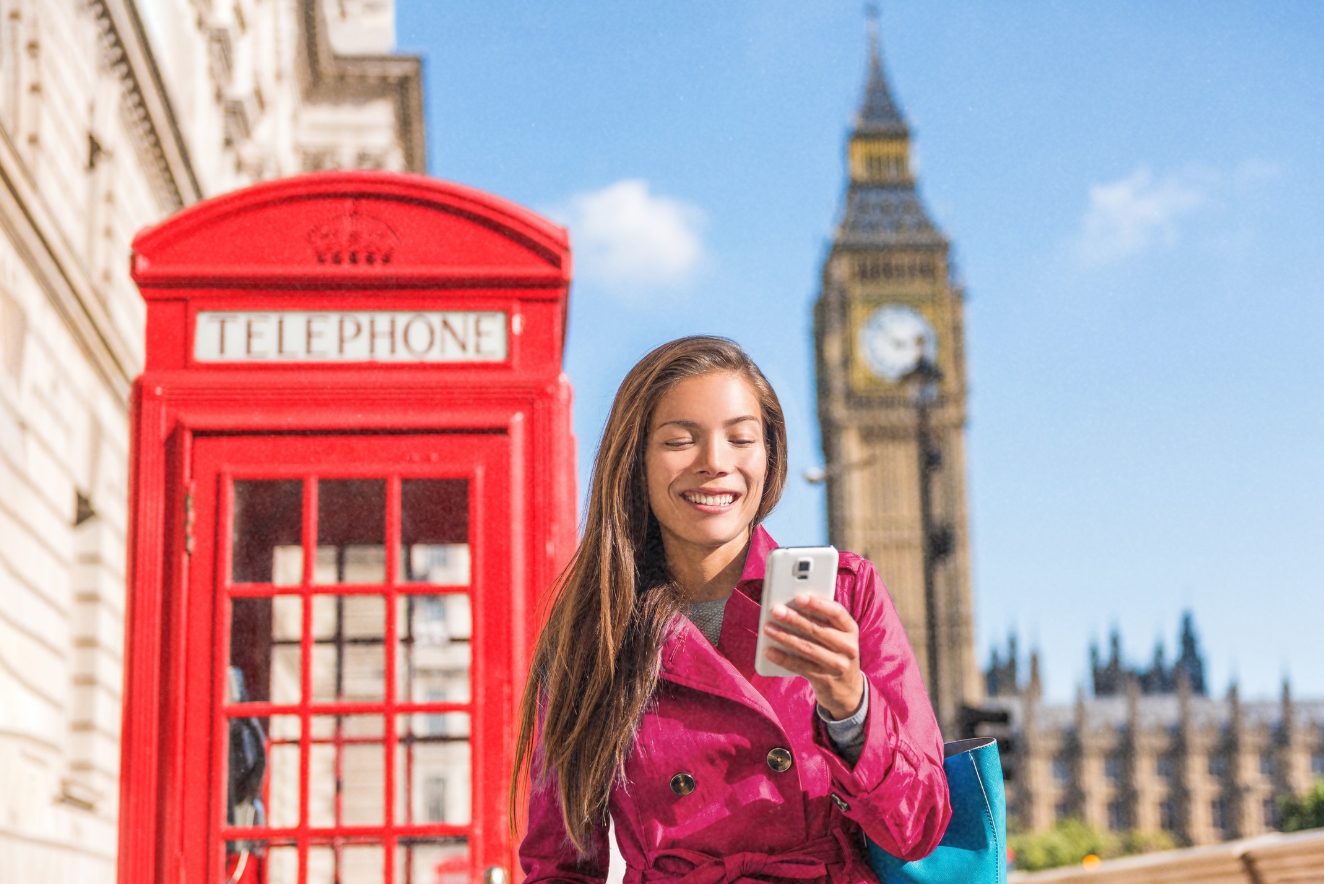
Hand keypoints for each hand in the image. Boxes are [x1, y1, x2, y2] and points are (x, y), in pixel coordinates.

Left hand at [763, 593, 863, 719]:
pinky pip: (799, 666)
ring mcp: (837, 664)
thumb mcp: (838, 635)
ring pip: (806, 648)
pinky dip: (782, 658)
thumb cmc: (835, 651)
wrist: (847, 689)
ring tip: (768, 628)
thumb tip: (791, 606)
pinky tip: (769, 651)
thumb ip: (822, 621)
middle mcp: (847, 647)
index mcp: (850, 629)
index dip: (818, 604)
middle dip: (794, 618)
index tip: (799, 597)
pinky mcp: (824, 679)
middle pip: (817, 630)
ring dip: (784, 637)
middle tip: (776, 610)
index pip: (836, 612)